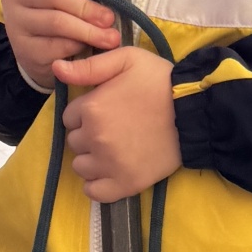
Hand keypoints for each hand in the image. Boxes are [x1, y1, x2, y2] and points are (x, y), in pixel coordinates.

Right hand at [1, 0, 118, 89]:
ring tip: (109, 37)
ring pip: (55, 22)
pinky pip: (54, 46)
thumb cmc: (53, 8)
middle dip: (85, 6)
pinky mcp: (23, 49)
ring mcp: (15, 23)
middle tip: (108, 18)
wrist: (34, 46)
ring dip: (87, 30)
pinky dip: (76, 46)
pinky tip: (89, 47)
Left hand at [57, 45, 179, 203]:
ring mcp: (110, 164)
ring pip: (81, 167)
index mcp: (92, 108)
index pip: (69, 117)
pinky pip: (95, 192)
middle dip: (88, 135)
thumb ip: (89, 66)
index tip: (105, 110)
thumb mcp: (127, 59)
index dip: (85, 113)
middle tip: (113, 128)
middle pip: (74, 142)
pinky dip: (97, 184)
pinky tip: (109, 171)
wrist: (195, 110)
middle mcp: (96, 138)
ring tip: (113, 149)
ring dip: (91, 159)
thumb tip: (56, 68)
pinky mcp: (126, 183)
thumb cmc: (161, 80)